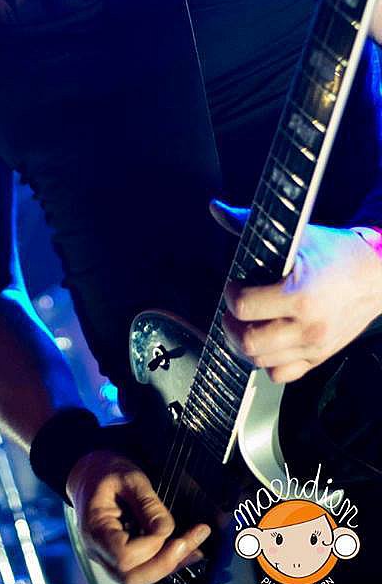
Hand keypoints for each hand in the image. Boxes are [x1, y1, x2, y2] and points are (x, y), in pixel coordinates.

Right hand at [66, 449, 210, 583]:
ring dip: (170, 564)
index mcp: (95, 529)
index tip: (166, 526)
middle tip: (191, 542)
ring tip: (195, 544)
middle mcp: (98, 550)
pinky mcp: (119, 555)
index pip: (124, 556)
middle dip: (165, 563)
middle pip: (131, 577)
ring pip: (139, 577)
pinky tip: (185, 548)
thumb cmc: (104, 470)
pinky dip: (165, 561)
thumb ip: (147, 503)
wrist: (89, 471)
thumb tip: (167, 530)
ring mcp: (107, 556)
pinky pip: (142, 567)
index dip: (150, 546)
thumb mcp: (128, 476)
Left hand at [210, 199, 381, 383]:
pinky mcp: (320, 357)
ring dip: (245, 344)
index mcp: (300, 296)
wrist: (376, 274)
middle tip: (234, 311)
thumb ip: (251, 223)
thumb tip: (217, 209)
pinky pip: (281, 374)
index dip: (230, 295)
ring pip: (261, 361)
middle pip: (249, 342)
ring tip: (246, 325)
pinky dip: (267, 362)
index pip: (244, 307)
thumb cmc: (336, 252)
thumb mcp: (296, 234)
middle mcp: (308, 327)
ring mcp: (315, 346)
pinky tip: (267, 342)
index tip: (234, 286)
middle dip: (231, 325)